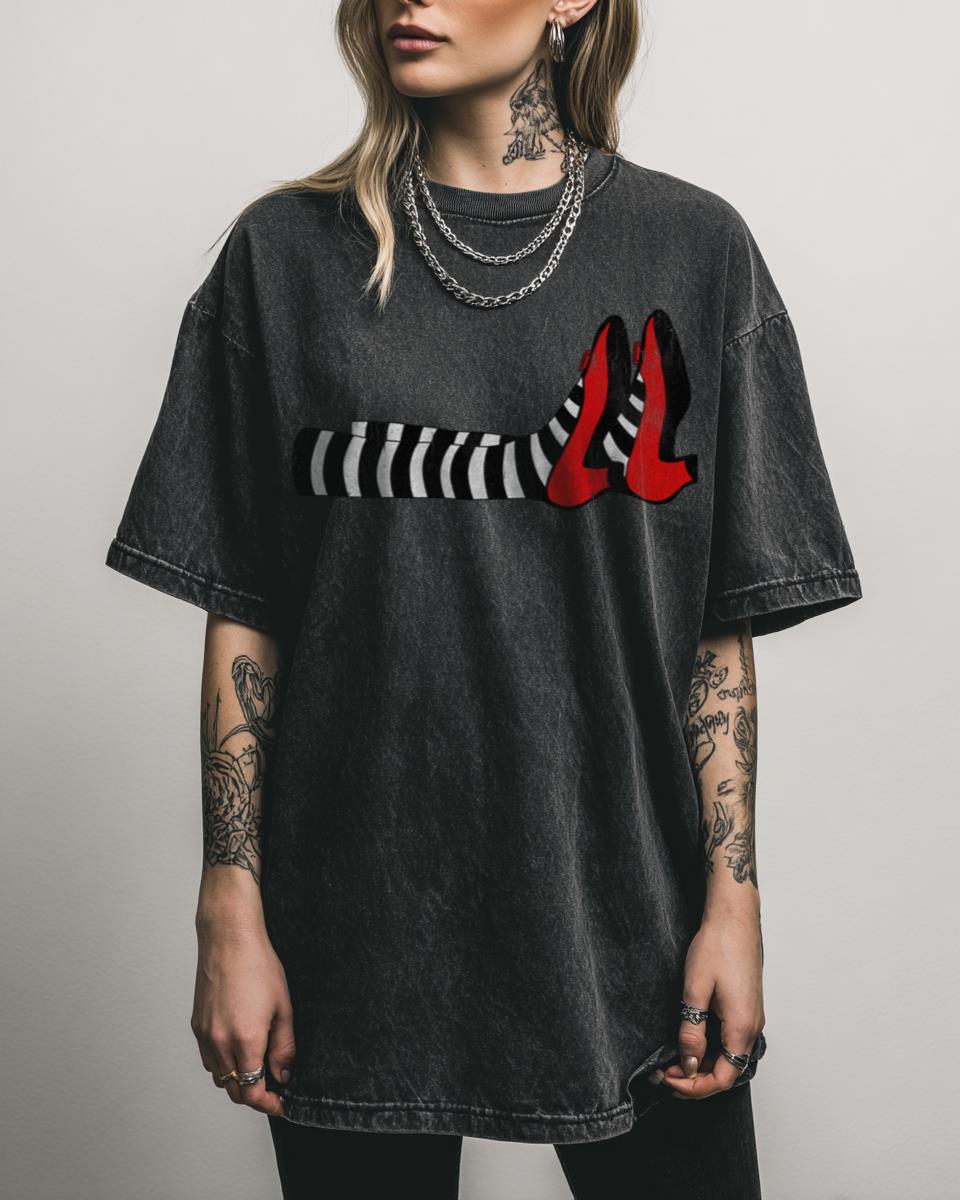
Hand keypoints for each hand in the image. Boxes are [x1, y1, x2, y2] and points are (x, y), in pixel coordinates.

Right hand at [191, 914, 294, 1116]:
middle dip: (254, 1095)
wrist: (229, 939)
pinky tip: (238, 1049)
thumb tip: (284, 1074)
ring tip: (258, 1066)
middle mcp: (220, 1042)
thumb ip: (284, 1047)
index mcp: (245, 1040)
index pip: (252, 1092)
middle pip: (234, 1091)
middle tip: (274, 1088)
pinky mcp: (196, 1026)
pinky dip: (223, 1064)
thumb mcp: (283, 1007)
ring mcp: (205, 1035)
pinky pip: (208, 1059)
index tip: (281, 1103)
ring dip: (237, 1080)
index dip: (268, 1104)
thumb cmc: (258, 966)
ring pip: (219, 1077)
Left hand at [658, 909, 764, 1099]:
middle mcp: (753, 1027)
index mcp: (742, 1027)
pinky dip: (711, 1049)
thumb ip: (692, 1031)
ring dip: (703, 1064)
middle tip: (664, 1072)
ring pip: (729, 1057)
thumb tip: (689, 1064)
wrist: (734, 918)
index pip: (722, 1078)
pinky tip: (691, 1040)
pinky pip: (731, 1040)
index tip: (668, 1079)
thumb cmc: (717, 946)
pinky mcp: (747, 1008)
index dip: (694, 1087)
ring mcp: (752, 1017)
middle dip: (695, 1079)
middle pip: (727, 1072)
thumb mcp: (695, 990)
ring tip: (673, 1059)